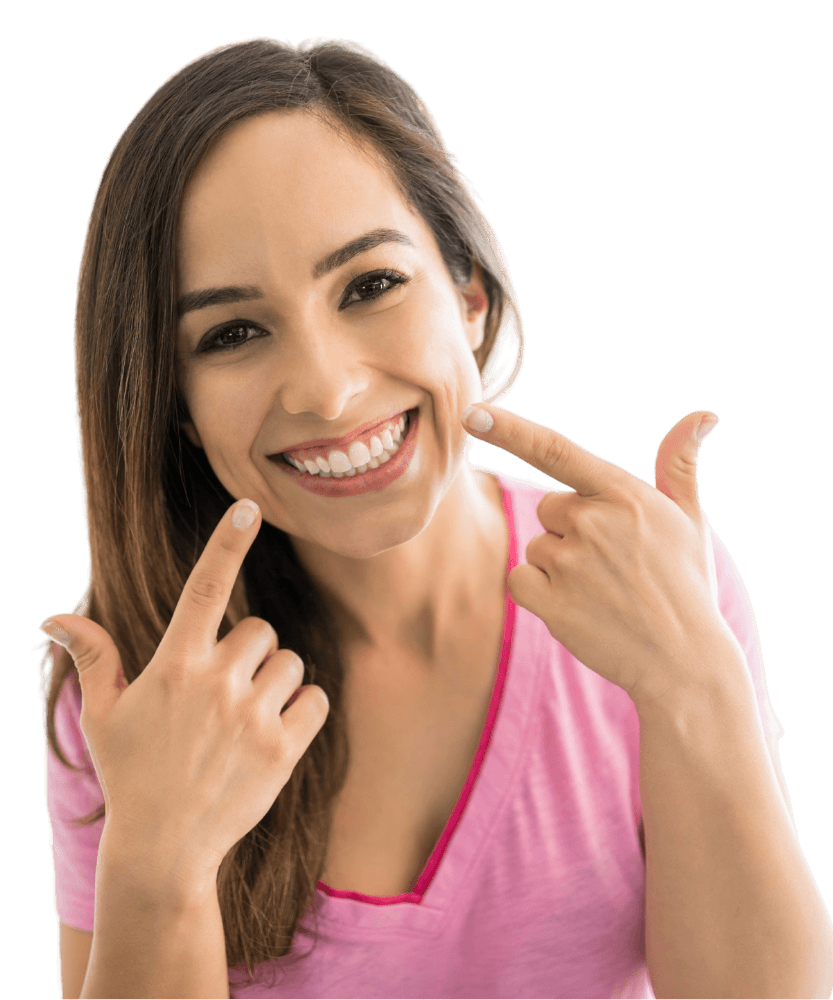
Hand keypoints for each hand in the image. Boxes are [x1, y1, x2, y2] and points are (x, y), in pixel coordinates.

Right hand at [39, 499, 328, 894]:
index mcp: (173, 667)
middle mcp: (216, 685)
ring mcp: (252, 718)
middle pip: (260, 630)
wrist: (165, 849)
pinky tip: (274, 732)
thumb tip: (55, 618)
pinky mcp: (284, 749)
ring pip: (291, 663)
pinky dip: (303, 709)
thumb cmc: (132, 774)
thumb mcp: (103, 716)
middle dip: (249, 653)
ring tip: (243, 718)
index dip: (226, 544)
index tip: (248, 507)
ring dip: (275, 681)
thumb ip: (92, 658)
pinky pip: (316, 700)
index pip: (203, 590)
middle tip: (223, 691)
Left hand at [462, 403, 733, 709]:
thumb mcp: (689, 520)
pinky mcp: (552, 601)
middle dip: (572, 530)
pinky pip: (520, 580)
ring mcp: (571, 563)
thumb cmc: (685, 584)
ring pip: (537, 546)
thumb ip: (679, 464)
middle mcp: (594, 522)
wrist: (684, 661)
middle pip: (549, 509)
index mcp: (624, 494)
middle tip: (612, 563)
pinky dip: (539, 593)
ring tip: (603, 590)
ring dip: (559, 566)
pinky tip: (578, 607)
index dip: (507, 429)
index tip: (470, 413)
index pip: (554, 450)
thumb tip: (703, 414)